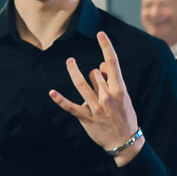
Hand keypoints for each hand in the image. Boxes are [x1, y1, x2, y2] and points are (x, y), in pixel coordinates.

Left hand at [52, 31, 141, 163]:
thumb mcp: (123, 97)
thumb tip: (102, 65)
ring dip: (74, 71)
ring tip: (70, 62)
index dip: (106, 46)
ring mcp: (96, 107)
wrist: (125, 142)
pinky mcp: (86, 118)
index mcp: (119, 89)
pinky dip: (60, 100)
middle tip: (99, 86)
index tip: (100, 33)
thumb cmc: (124, 116)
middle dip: (95, 75)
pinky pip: (71, 106)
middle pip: (95, 73)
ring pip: (82, 84)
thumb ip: (112, 80)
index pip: (113, 63)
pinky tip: (51, 92)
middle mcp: (107, 96)